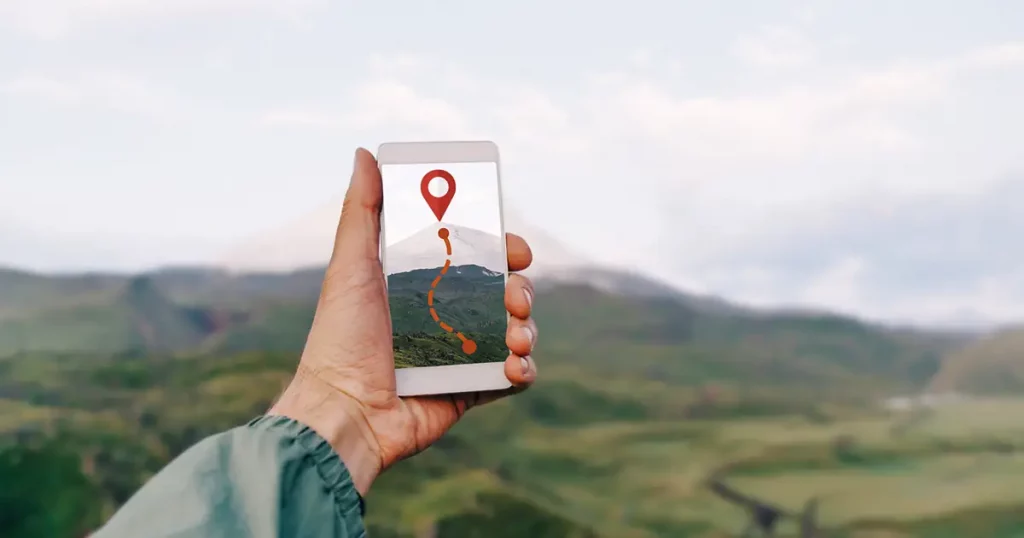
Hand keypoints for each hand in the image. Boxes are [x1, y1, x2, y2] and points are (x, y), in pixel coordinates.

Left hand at [269, 148, 537, 493]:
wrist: (343, 414)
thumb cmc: (339, 340)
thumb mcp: (349, 268)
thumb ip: (362, 212)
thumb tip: (365, 153)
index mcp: (422, 284)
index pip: (475, 256)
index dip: (501, 247)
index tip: (513, 247)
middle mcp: (445, 316)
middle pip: (503, 291)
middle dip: (521, 288)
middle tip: (514, 295)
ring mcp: (460, 354)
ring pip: (516, 331)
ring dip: (528, 328)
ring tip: (514, 336)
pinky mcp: (469, 391)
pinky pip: (512, 376)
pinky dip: (523, 369)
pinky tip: (512, 366)